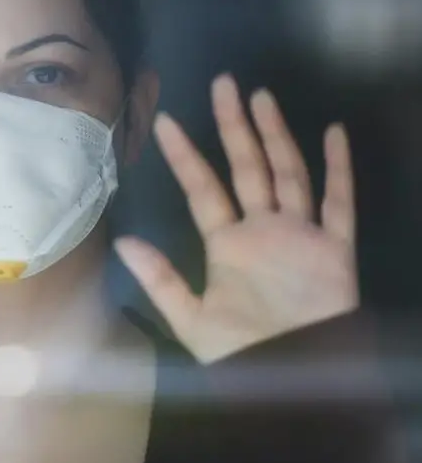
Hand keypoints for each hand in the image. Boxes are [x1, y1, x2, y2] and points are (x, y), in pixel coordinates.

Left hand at [116, 74, 358, 363]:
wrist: (291, 378)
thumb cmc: (241, 353)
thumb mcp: (191, 318)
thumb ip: (160, 279)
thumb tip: (123, 242)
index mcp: (226, 245)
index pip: (202, 190)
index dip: (184, 157)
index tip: (163, 123)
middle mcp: (262, 230)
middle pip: (246, 168)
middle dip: (234, 127)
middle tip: (222, 84)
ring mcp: (299, 235)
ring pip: (288, 173)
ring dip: (276, 136)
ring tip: (261, 98)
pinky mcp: (334, 249)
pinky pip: (339, 203)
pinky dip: (338, 169)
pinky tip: (331, 134)